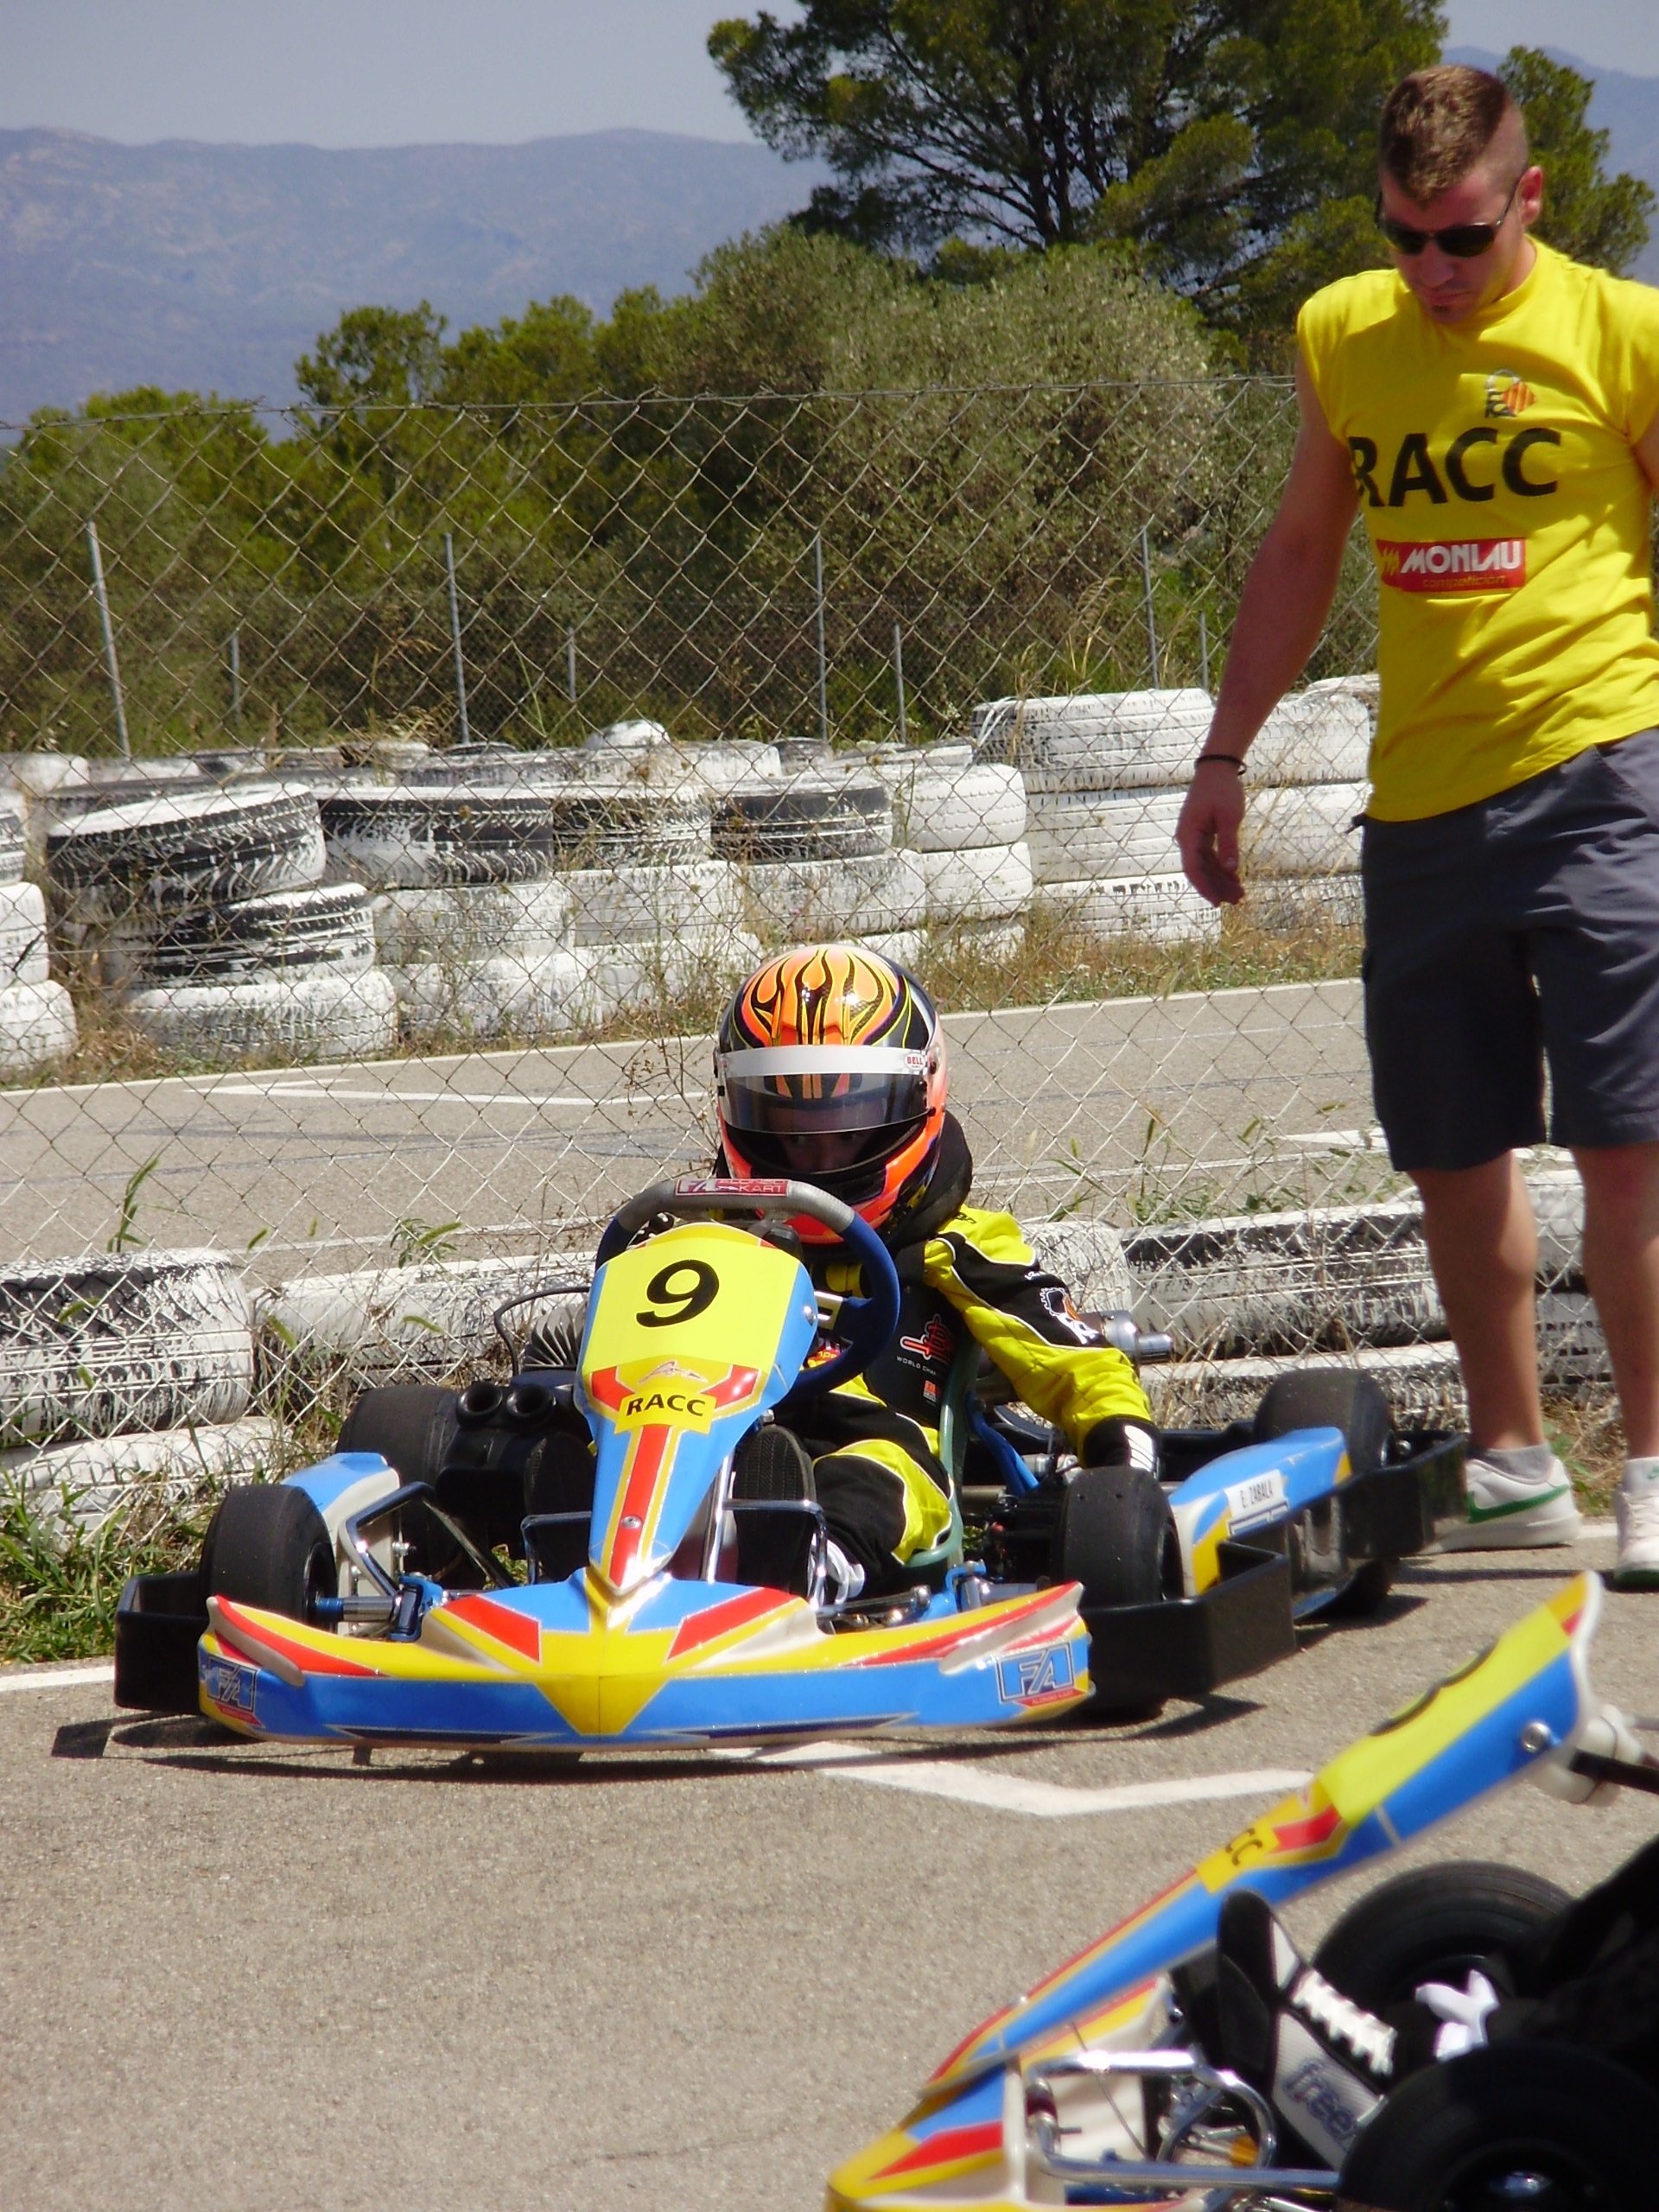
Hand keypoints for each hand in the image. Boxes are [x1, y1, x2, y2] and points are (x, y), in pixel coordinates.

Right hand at [1178, 759, 1245, 904]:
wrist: (1217, 769)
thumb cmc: (1223, 790)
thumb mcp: (1230, 816)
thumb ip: (1229, 843)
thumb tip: (1231, 869)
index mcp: (1189, 835)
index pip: (1194, 869)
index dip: (1205, 888)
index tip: (1218, 902)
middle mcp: (1187, 839)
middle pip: (1200, 871)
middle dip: (1217, 887)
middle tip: (1237, 900)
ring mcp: (1194, 837)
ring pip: (1205, 866)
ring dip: (1221, 880)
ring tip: (1239, 893)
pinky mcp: (1202, 834)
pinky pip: (1209, 857)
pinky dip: (1221, 868)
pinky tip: (1235, 878)